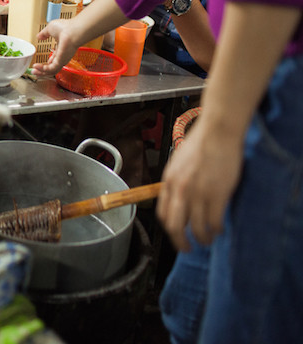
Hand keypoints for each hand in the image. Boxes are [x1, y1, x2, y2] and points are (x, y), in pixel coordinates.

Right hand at [27, 18, 80, 76]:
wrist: (73, 31)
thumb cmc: (65, 28)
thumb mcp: (50, 29)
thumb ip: (44, 34)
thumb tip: (39, 36)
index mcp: (62, 48)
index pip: (54, 59)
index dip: (47, 63)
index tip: (39, 64)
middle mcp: (63, 55)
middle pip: (52, 67)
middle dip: (42, 70)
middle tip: (34, 71)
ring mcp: (62, 59)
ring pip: (52, 71)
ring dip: (41, 72)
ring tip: (33, 72)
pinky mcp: (61, 62)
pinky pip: (51, 69)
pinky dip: (43, 69)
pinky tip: (36, 67)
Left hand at [157, 113, 243, 250]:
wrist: (217, 132)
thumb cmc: (201, 143)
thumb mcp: (179, 163)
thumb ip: (178, 182)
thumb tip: (180, 198)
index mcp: (168, 181)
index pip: (162, 213)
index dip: (169, 228)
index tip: (175, 234)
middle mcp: (180, 190)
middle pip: (174, 226)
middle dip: (180, 242)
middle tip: (187, 249)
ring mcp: (198, 193)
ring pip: (196, 228)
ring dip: (202, 238)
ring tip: (208, 241)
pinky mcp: (217, 194)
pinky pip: (214, 221)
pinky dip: (216, 229)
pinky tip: (219, 229)